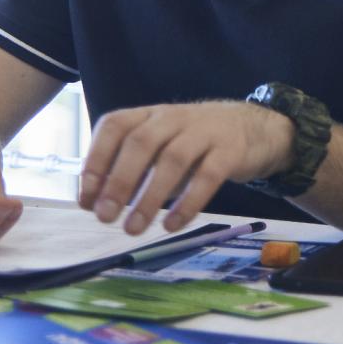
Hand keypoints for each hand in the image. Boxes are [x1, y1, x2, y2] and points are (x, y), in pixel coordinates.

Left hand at [78, 101, 291, 234]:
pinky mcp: (231, 150)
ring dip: (150, 197)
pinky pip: (208, 176)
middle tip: (106, 217)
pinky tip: (174, 225)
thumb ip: (130, 168)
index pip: (114, 125)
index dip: (96, 160)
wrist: (256, 127)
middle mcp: (173, 118)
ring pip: (172, 160)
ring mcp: (205, 131)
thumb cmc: (196, 142)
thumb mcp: (161, 145)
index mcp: (150, 115)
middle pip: (141, 142)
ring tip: (134, 228)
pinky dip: (188, 203)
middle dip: (119, 181)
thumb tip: (93, 203)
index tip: (86, 198)